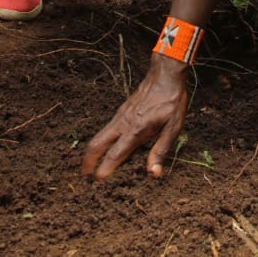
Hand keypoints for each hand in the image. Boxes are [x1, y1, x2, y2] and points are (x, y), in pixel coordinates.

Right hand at [81, 53, 188, 179]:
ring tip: (90, 167)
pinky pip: (106, 130)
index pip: (115, 154)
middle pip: (96, 145)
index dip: (105, 169)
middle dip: (88, 162)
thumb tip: (153, 173)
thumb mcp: (173, 129)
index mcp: (135, 130)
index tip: (97, 182)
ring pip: (99, 136)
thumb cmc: (171, 102)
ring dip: (92, 153)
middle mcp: (123, 124)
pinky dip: (100, 143)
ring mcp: (120, 117)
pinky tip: (105, 149)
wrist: (165, 75)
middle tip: (85, 178)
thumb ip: (161, 151)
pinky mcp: (121, 112)